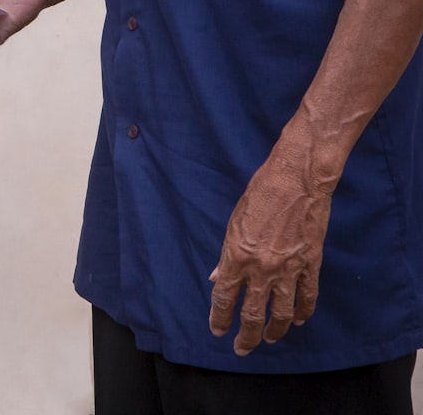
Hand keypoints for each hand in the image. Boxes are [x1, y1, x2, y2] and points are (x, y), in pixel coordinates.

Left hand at [208, 140, 330, 355]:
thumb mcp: (234, 223)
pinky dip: (304, 311)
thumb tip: (217, 277)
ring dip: (274, 330)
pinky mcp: (311, 264)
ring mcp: (289, 268)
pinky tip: (299, 320)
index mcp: (237, 256)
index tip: (217, 329)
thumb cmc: (259, 195)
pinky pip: (308, 296)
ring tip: (268, 339)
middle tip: (241, 348)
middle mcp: (262, 268)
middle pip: (253, 313)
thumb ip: (227, 255)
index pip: (224, 297)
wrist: (297, 181)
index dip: (219, 317)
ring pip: (282, 312)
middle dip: (245, 335)